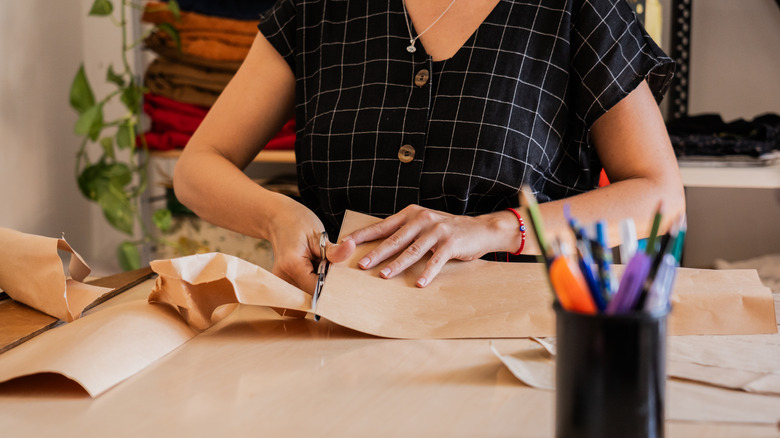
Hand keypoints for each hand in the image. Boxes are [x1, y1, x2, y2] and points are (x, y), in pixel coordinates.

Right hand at [266, 201, 353, 293]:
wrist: (278, 220)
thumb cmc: (297, 224)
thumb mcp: (318, 234)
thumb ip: (334, 249)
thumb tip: (351, 248)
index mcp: (292, 266)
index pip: (318, 288)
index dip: (333, 284)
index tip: (341, 273)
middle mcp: (283, 279)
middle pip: (313, 294)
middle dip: (326, 284)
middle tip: (329, 265)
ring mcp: (282, 283)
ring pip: (308, 293)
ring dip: (319, 283)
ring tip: (318, 263)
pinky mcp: (284, 283)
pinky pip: (303, 289)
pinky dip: (312, 281)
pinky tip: (313, 267)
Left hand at [343, 205, 517, 286]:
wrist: (481, 229)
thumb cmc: (447, 231)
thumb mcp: (424, 225)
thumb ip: (405, 232)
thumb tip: (378, 247)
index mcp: (410, 215)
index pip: (382, 226)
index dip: (363, 235)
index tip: (346, 244)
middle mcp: (422, 219)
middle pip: (394, 239)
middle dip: (376, 252)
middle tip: (361, 264)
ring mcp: (437, 230)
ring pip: (412, 250)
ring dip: (397, 264)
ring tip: (383, 275)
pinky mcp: (451, 243)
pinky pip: (436, 260)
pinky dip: (427, 273)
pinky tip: (419, 284)